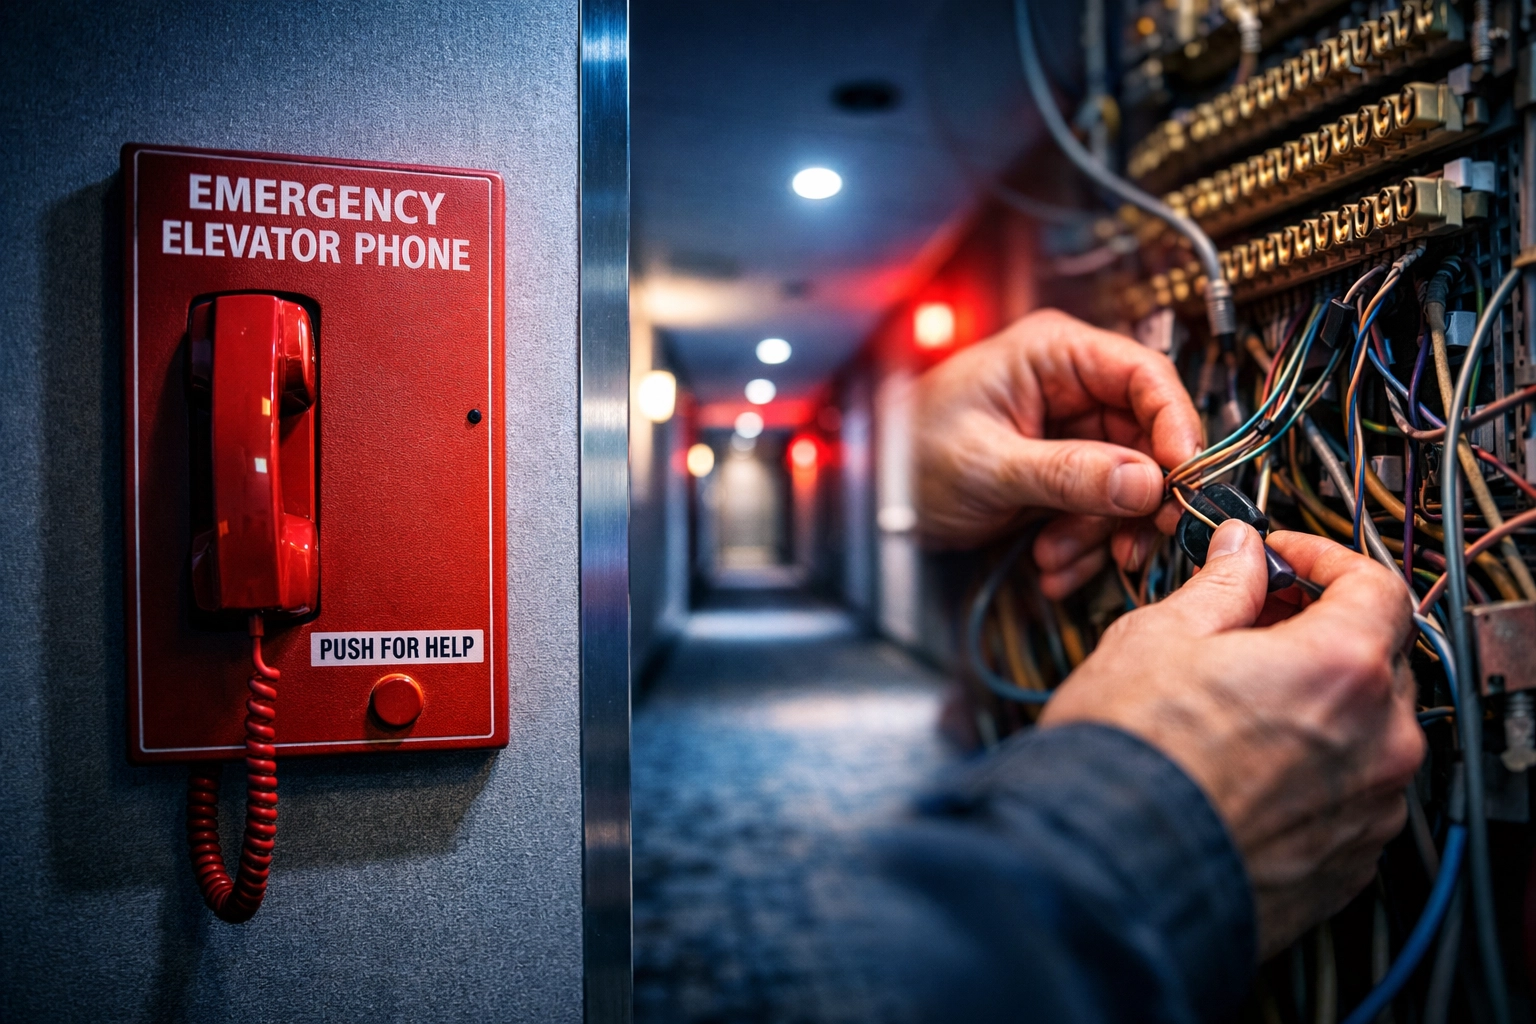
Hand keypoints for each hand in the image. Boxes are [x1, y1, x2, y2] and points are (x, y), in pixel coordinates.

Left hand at [912, 309, 1201, 597]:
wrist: (870, 494)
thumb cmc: (908, 453)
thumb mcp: (989, 464)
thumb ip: (1069, 473)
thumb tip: (1146, 481)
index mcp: (1054, 355)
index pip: (1146, 376)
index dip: (1175, 427)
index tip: (1184, 480)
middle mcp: (1071, 388)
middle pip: (1147, 439)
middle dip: (1136, 499)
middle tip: (1135, 542)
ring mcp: (1070, 435)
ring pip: (1129, 485)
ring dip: (1101, 532)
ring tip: (1056, 557)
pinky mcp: (1063, 478)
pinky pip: (1100, 511)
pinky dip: (1083, 545)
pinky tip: (1052, 565)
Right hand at [1039, 522, 1421, 958]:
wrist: (1106, 869)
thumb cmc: (1128, 758)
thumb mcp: (1159, 636)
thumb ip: (1221, 587)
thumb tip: (1239, 555)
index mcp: (1341, 669)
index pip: (1376, 586)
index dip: (1326, 560)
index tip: (1287, 562)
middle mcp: (1377, 742)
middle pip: (1379, 660)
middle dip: (1322, 632)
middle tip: (1254, 626)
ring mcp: (1368, 811)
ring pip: (1367, 733)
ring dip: (1321, 706)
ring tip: (1241, 703)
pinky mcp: (1347, 864)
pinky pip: (1349, 797)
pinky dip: (1314, 772)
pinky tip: (1246, 765)